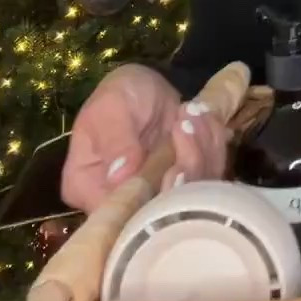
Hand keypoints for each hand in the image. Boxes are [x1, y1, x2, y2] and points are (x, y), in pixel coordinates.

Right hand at [61, 64, 228, 212]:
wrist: (147, 86)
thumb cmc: (120, 94)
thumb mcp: (111, 108)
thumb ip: (115, 140)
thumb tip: (118, 176)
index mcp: (87, 187)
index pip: (116, 214)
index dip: (149, 200)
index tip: (173, 167)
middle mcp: (120, 202)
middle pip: (159, 211)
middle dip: (185, 170)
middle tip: (188, 127)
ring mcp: (154, 196)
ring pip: (191, 196)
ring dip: (202, 152)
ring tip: (194, 114)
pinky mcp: (183, 186)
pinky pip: (208, 178)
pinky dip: (213, 148)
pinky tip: (204, 120)